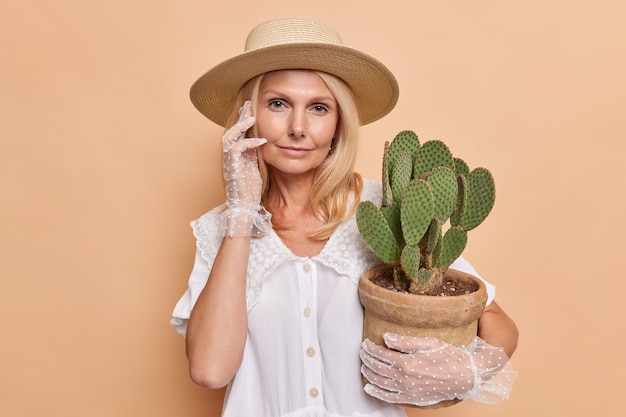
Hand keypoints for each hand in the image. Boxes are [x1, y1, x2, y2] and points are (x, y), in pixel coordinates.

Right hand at [220, 101, 270, 236]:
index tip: (250, 108)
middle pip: (232, 130)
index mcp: (235, 154)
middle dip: (240, 117)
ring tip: (252, 117)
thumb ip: (254, 153)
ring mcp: (229, 160)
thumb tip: (260, 140)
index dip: (243, 119)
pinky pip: (237, 148)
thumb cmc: (249, 189)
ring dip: (241, 125)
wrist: (244, 206)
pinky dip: (249, 142)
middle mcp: (230, 155)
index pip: (238, 132)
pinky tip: (261, 140)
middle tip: (248, 104)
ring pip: (230, 136)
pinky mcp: (233, 166)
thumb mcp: (254, 166)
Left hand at [360, 334, 515, 406]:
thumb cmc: (449, 356)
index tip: (365, 343)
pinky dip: (377, 393)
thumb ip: (405, 341)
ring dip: (369, 373)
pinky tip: (369, 388)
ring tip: (363, 365)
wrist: (466, 376)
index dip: (370, 348)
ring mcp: (408, 390)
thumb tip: (386, 338)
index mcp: (408, 363)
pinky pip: (390, 397)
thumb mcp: (428, 342)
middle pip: (378, 368)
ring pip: (381, 383)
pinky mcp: (413, 398)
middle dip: (367, 359)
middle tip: (362, 352)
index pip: (381, 354)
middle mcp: (405, 379)